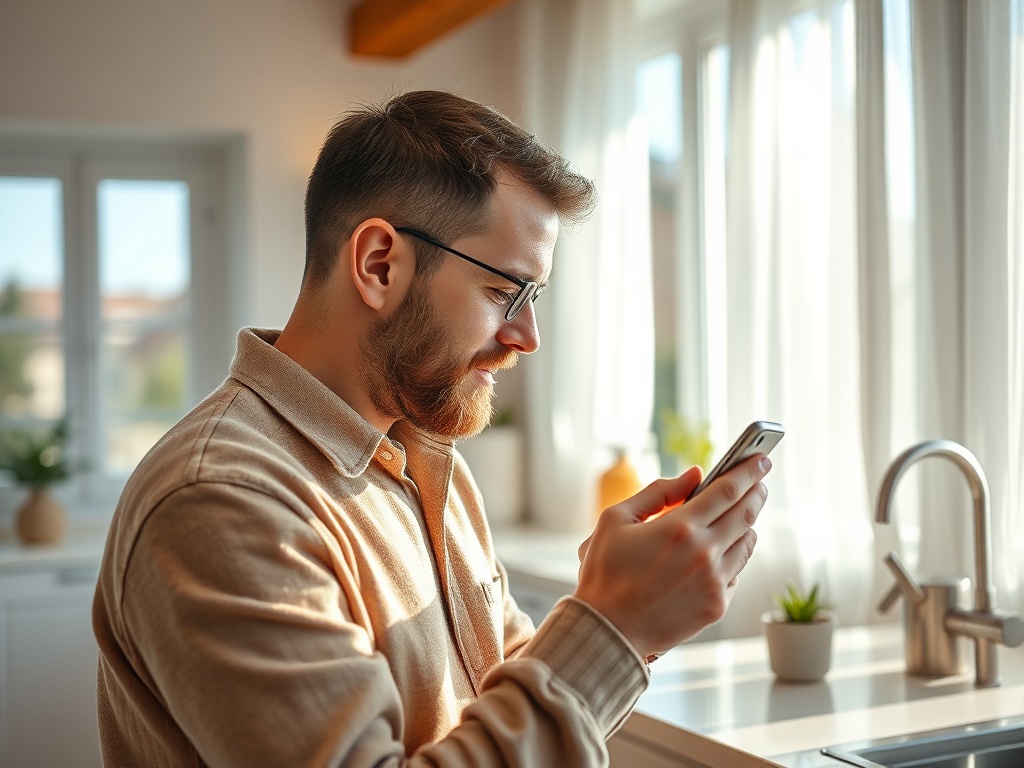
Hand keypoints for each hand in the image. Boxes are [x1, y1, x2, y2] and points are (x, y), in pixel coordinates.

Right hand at [573, 455, 770, 658]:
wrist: (608, 630)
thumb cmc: (605, 573)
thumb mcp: (616, 520)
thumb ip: (658, 492)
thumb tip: (695, 475)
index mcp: (679, 528)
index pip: (727, 490)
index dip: (747, 471)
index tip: (760, 459)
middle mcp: (704, 554)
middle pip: (746, 514)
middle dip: (756, 491)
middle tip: (760, 479)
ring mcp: (714, 582)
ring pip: (747, 543)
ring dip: (748, 522)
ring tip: (743, 511)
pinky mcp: (717, 605)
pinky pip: (736, 571)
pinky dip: (735, 554)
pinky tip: (725, 547)